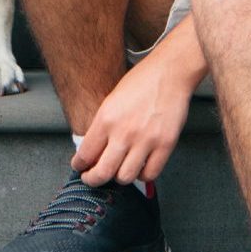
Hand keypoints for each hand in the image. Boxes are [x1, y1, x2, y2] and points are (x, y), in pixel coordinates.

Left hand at [74, 52, 190, 185]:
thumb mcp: (111, 101)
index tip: (81, 168)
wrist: (170, 72)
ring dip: (120, 178)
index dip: (80, 166)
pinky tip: (141, 166)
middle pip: (103, 173)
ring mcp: (146, 140)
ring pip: (125, 178)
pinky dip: (143, 175)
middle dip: (94, 180)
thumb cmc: (141, 82)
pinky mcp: (165, 144)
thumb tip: (94, 152)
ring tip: (119, 171)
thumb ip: (102, 127)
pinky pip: (150, 174)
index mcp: (106, 119)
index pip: (85, 154)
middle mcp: (124, 132)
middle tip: (93, 178)